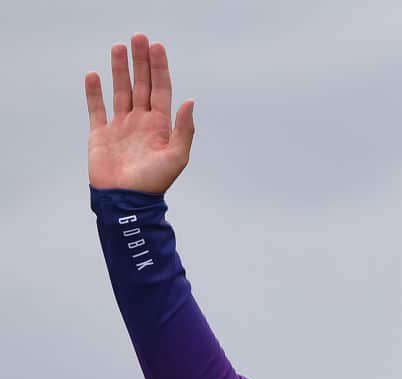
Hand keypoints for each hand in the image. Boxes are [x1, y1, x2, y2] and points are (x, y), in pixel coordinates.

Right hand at [85, 34, 194, 192]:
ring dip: (120, 70)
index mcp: (160, 125)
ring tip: (119, 47)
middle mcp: (141, 122)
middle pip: (141, 84)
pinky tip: (94, 75)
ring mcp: (121, 127)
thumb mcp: (177, 156)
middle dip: (140, 62)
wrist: (126, 201)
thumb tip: (190, 102)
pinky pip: (97, 109)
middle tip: (138, 37)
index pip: (161, 89)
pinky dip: (94, 92)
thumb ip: (184, 129)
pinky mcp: (101, 134)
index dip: (159, 68)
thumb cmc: (154, 182)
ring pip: (121, 91)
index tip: (156, 46)